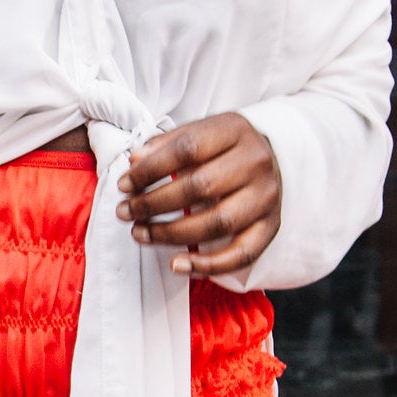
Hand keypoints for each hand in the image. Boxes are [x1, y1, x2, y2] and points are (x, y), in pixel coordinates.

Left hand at [118, 114, 281, 277]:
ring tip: (141, 234)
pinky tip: (176, 264)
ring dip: (171, 234)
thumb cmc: (224, 147)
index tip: (124, 185)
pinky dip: (207, 265)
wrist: (271, 158)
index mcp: (235, 131)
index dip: (150, 169)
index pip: (188, 149)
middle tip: (127, 212)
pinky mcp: (270, 227)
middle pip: (201, 187)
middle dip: (154, 203)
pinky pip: (240, 255)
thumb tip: (135, 162)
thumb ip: (167, 145)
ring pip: (217, 223)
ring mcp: (266, 198)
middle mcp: (256, 163)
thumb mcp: (198, 132)